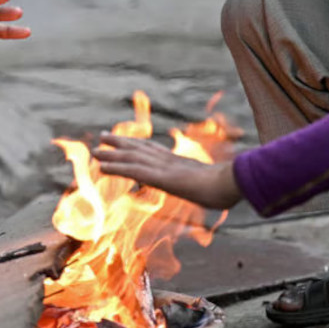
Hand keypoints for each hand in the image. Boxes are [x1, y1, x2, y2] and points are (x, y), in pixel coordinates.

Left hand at [92, 134, 241, 210]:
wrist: (233, 183)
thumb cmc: (228, 186)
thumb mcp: (214, 186)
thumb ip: (208, 185)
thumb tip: (216, 190)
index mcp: (179, 162)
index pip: (153, 150)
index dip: (137, 145)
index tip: (124, 141)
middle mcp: (168, 161)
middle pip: (139, 148)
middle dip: (119, 143)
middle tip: (102, 137)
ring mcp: (164, 168)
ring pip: (132, 157)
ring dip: (111, 153)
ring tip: (95, 150)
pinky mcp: (160, 177)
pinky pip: (132, 171)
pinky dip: (115, 167)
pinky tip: (102, 166)